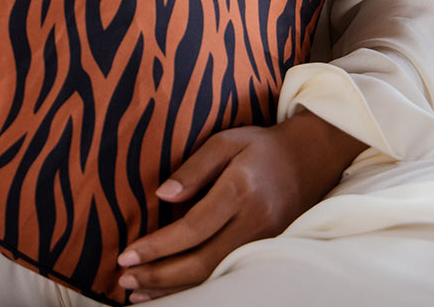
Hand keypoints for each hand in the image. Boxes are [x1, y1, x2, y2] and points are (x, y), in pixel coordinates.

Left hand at [116, 111, 365, 300]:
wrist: (309, 160)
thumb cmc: (260, 147)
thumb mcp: (225, 142)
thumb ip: (194, 168)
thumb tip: (162, 195)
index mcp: (240, 190)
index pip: (193, 228)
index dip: (158, 246)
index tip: (127, 255)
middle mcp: (254, 222)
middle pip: (202, 262)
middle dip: (160, 275)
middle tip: (125, 279)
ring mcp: (263, 242)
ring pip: (213, 277)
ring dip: (173, 289)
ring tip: (137, 293)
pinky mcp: (265, 252)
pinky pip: (225, 276)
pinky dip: (194, 287)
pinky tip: (170, 290)